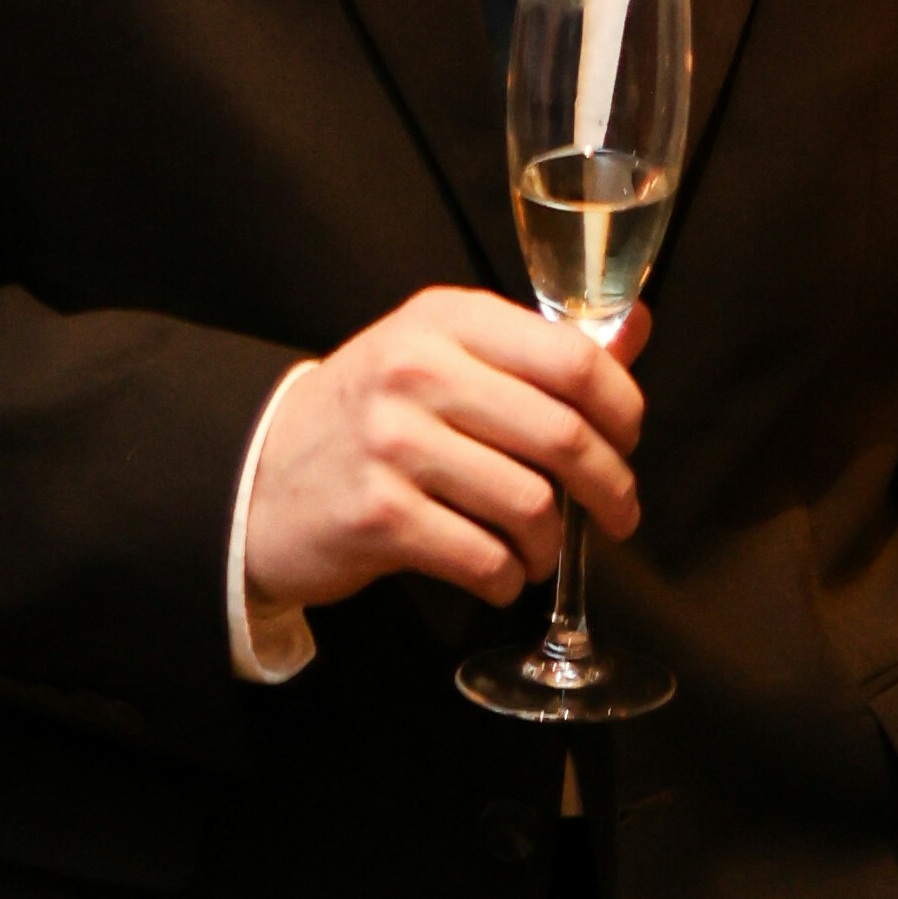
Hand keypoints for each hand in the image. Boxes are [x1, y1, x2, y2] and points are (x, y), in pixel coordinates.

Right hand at [241, 289, 649, 625]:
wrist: (258, 475)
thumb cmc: (373, 416)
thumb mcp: (445, 355)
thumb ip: (539, 348)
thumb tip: (638, 327)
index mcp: (447, 320)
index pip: (572, 357)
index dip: (622, 408)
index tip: (629, 442)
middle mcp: (418, 370)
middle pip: (562, 434)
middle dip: (609, 488)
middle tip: (618, 514)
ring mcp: (393, 443)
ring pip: (529, 503)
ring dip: (552, 543)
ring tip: (542, 550)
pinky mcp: (378, 515)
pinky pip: (483, 556)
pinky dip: (507, 578)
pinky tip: (501, 575)